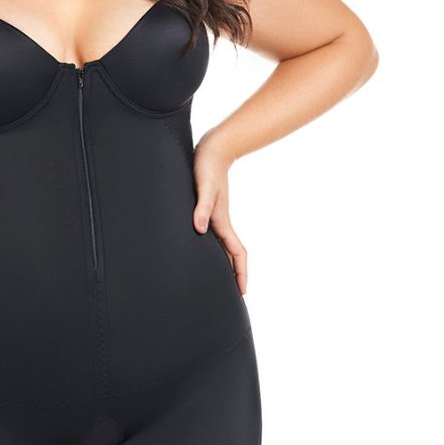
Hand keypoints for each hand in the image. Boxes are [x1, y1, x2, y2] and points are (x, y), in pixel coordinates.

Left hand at [192, 131, 248, 294]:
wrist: (212, 149)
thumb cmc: (206, 167)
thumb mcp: (203, 187)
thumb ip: (202, 207)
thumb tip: (201, 229)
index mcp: (221, 221)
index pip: (236, 252)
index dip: (240, 272)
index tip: (242, 291)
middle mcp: (220, 222)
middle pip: (233, 254)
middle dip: (236, 274)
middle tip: (234, 294)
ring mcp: (216, 217)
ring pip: (225, 246)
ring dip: (228, 263)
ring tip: (223, 280)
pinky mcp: (210, 210)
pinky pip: (216, 236)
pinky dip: (217, 249)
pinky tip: (207, 252)